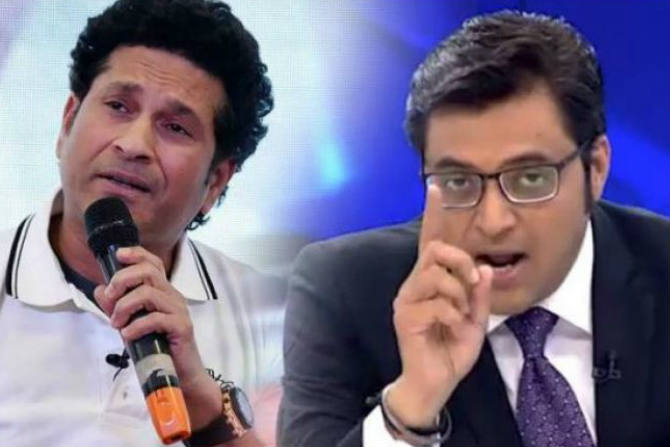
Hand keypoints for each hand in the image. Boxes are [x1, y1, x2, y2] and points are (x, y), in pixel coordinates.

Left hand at [94, 246, 221, 429]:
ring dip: (125, 307)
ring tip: (116, 324)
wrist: (180, 377)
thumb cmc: (156, 350)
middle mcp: (173, 297)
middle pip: (148, 272)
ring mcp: (179, 311)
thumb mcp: (130, 325)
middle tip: (109, 300)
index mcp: (163, 292)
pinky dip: (136, 326)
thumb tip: (99, 289)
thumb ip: (116, 307)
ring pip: (149, 293)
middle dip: (122, 281)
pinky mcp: (182, 327)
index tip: (117, 255)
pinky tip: (127, 335)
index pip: (153, 263)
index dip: (136, 254)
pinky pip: (156, 318)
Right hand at [386, 184, 492, 427]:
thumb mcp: (475, 320)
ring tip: (462, 314)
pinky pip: (437, 302)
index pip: (431, 241)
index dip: (433, 214)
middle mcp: (414, 285)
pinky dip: (454, 314)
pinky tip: (453, 328)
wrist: (434, 383)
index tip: (435, 187)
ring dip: (458, 292)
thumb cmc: (450, 350)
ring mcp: (408, 300)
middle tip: (475, 280)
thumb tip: (487, 268)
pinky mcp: (405, 316)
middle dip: (460, 259)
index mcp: (431, 282)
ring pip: (436, 273)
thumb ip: (480, 295)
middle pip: (435, 249)